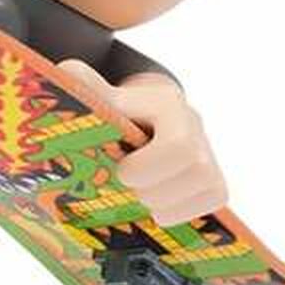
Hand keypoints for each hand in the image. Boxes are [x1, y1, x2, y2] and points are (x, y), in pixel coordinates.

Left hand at [59, 61, 227, 226]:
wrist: (134, 116)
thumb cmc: (112, 112)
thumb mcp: (97, 99)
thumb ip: (84, 87)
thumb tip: (69, 73)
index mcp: (166, 104)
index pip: (178, 144)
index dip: (149, 168)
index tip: (122, 174)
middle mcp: (194, 125)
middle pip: (198, 169)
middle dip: (157, 189)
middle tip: (129, 189)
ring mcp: (209, 150)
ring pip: (212, 188)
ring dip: (170, 204)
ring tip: (142, 199)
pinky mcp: (213, 176)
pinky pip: (214, 199)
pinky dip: (183, 212)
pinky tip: (157, 208)